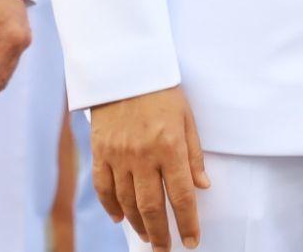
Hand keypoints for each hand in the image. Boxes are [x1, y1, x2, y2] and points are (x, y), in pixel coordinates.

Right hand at [89, 85, 209, 249]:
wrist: (123, 67)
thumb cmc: (160, 90)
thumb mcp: (186, 117)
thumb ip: (194, 154)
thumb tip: (202, 187)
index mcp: (169, 146)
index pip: (181, 196)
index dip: (187, 223)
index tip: (191, 241)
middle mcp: (143, 155)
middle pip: (151, 206)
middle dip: (160, 234)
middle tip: (165, 249)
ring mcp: (118, 154)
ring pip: (127, 201)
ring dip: (138, 224)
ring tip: (147, 235)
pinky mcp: (100, 151)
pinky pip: (103, 187)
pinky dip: (111, 206)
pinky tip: (119, 218)